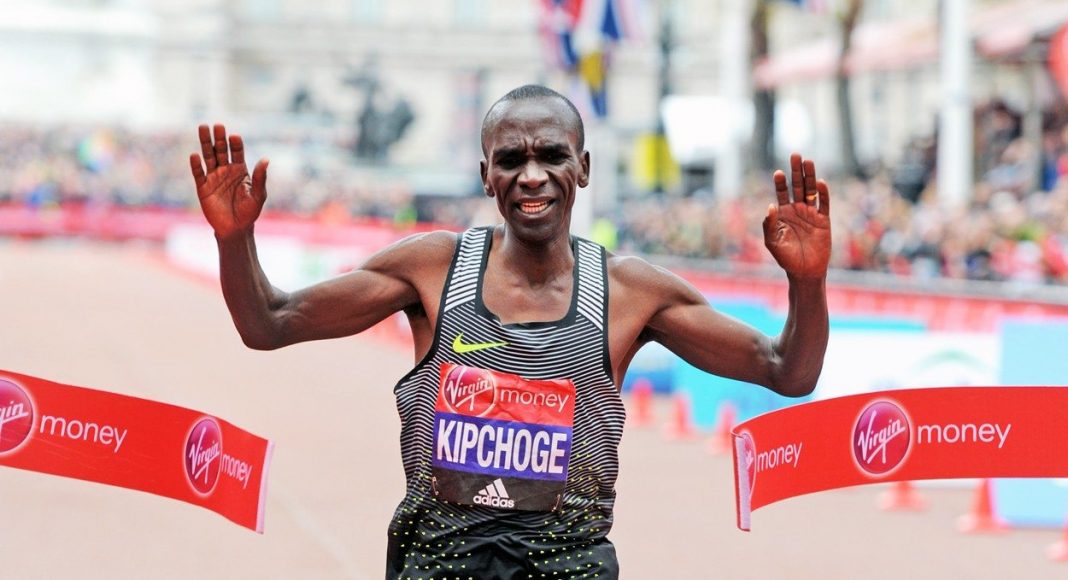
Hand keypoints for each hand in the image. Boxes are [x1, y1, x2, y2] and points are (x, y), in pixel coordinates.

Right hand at [189, 124, 268, 238]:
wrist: (235, 228)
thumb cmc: (250, 212)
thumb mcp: (258, 195)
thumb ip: (260, 178)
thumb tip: (266, 159)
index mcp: (240, 170)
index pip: (237, 152)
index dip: (236, 144)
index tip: (234, 136)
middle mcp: (226, 170)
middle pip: (221, 150)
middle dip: (219, 138)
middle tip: (217, 125)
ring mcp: (214, 177)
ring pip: (208, 156)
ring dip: (206, 143)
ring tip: (203, 128)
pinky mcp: (203, 187)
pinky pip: (198, 174)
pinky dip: (196, 165)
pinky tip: (195, 155)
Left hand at [762, 153, 830, 278]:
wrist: (804, 271)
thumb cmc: (786, 258)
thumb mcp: (772, 242)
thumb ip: (769, 224)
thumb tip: (771, 205)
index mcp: (783, 214)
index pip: (782, 193)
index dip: (781, 182)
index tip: (778, 172)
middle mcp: (797, 210)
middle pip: (797, 186)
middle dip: (796, 171)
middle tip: (795, 155)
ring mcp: (811, 214)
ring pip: (811, 191)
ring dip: (810, 176)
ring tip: (808, 161)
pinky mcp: (824, 220)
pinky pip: (824, 204)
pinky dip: (823, 193)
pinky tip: (820, 182)